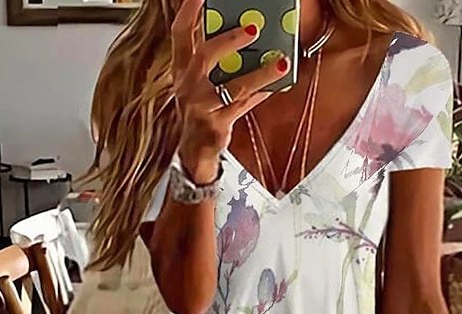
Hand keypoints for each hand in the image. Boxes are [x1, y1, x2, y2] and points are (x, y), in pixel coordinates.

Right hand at [171, 0, 289, 182]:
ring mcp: (201, 107)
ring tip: (281, 62)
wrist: (194, 151)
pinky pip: (243, 106)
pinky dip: (261, 93)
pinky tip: (277, 83)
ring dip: (259, 73)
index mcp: (181, 69)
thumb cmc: (202, 108)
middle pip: (205, 57)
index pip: (180, 34)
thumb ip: (216, 57)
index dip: (189, 11)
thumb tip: (247, 31)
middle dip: (229, 39)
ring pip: (233, 87)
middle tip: (254, 27)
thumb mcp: (201, 80)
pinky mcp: (216, 126)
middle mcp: (187, 86)